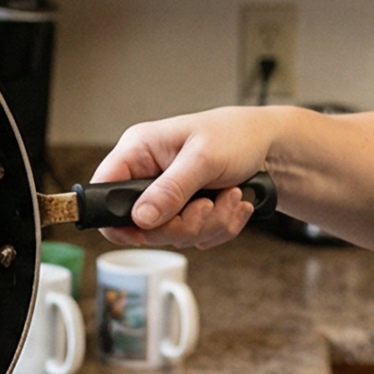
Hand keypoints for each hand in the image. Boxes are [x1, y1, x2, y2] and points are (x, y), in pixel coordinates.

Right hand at [91, 108, 280, 248]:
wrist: (270, 146)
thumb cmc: (235, 135)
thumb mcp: (203, 158)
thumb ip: (170, 190)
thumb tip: (140, 218)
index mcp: (138, 151)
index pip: (103, 191)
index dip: (116, 219)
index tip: (146, 231)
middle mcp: (148, 176)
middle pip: (141, 226)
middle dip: (182, 223)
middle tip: (207, 205)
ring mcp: (168, 197)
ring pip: (172, 236)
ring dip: (208, 224)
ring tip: (230, 196)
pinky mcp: (187, 212)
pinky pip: (195, 238)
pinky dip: (220, 227)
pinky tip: (233, 203)